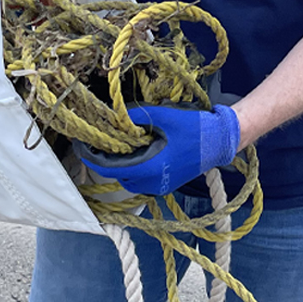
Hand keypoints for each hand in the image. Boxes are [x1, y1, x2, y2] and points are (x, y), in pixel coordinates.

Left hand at [73, 104, 240, 195]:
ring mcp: (161, 186)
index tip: (82, 146)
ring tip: (119, 145)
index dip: (93, 158)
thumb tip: (116, 115)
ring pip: (130, 179)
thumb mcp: (164, 116)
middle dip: (108, 161)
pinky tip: (138, 151)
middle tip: (101, 141)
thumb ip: (138, 116)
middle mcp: (152, 182)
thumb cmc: (195, 129)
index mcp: (149, 168)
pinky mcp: (167, 184)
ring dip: (122, 165)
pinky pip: (143, 179)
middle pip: (119, 175)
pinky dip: (135, 168)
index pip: (110, 168)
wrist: (220, 141)